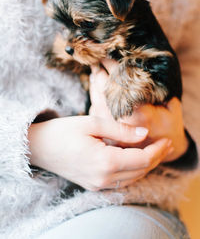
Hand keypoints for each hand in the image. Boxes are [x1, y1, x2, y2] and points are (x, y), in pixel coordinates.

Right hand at [28, 115, 171, 190]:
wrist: (38, 147)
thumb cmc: (62, 131)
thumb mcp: (92, 123)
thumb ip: (120, 130)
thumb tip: (144, 135)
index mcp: (104, 162)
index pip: (142, 160)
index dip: (157, 150)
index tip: (167, 140)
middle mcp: (103, 178)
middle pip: (140, 171)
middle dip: (156, 158)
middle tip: (165, 144)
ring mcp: (98, 185)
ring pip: (132, 178)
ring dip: (146, 165)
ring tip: (154, 150)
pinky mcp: (93, 185)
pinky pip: (121, 181)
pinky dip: (133, 171)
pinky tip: (135, 159)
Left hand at [89, 59, 187, 161]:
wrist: (159, 151)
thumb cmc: (168, 127)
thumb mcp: (171, 108)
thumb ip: (159, 91)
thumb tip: (143, 71)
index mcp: (138, 113)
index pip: (120, 83)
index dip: (111, 66)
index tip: (106, 55)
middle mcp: (121, 120)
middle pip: (103, 90)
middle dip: (99, 72)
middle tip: (96, 59)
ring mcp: (111, 127)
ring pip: (96, 99)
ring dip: (95, 83)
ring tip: (94, 69)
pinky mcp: (105, 130)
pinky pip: (95, 109)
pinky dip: (94, 96)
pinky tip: (95, 87)